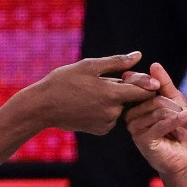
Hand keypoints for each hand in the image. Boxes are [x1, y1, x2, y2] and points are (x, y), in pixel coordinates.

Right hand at [33, 52, 158, 134]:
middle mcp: (113, 112)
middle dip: (125, 88)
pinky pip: (111, 117)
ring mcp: (107, 124)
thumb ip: (117, 62)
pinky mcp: (100, 130)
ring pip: (120, 107)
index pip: (145, 90)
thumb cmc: (64, 82)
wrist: (42, 107)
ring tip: (92, 90)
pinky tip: (89, 103)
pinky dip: (106, 109)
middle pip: (132, 99)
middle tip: (106, 79)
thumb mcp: (89, 66)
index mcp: (112, 95)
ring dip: (114, 98)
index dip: (145, 81)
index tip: (136, 75)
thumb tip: (138, 56)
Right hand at [125, 62, 186, 176]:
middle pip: (154, 98)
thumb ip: (163, 83)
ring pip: (159, 110)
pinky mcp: (142, 139)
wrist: (180, 156)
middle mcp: (130, 116)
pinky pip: (161, 123)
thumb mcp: (174, 101)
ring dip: (179, 116)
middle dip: (176, 106)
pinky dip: (177, 122)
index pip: (138, 84)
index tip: (161, 86)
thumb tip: (153, 65)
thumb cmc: (176, 129)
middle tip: (186, 116)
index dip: (150, 80)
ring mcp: (134, 128)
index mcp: (135, 105)